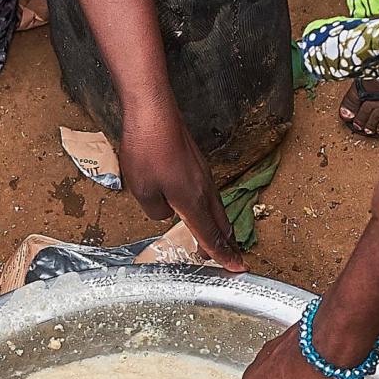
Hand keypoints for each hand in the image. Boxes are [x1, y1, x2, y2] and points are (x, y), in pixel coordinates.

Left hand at [117, 105, 247, 270]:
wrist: (154, 111)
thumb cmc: (146, 149)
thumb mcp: (141, 190)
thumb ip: (156, 211)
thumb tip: (166, 213)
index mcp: (191, 201)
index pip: (210, 235)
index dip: (223, 255)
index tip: (237, 268)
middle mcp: (203, 189)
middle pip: (220, 223)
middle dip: (226, 244)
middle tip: (232, 259)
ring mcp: (203, 174)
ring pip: (217, 208)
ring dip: (220, 226)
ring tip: (220, 239)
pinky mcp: (197, 163)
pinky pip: (209, 194)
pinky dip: (211, 209)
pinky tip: (202, 208)